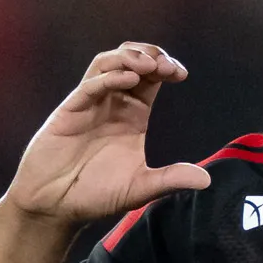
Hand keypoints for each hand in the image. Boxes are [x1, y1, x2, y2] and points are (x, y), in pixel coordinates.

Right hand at [5, 43, 210, 224]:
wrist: (55, 207)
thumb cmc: (95, 195)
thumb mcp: (140, 188)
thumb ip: (170, 180)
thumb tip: (207, 180)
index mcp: (132, 116)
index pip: (151, 79)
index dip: (166, 69)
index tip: (181, 74)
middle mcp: (112, 105)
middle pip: (131, 62)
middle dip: (151, 56)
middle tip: (168, 66)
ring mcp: (90, 105)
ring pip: (108, 64)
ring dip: (129, 58)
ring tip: (150, 65)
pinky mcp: (70, 112)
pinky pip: (90, 86)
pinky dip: (110, 78)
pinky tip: (128, 79)